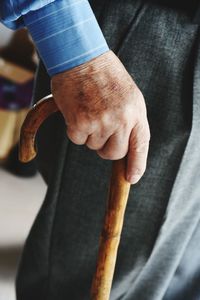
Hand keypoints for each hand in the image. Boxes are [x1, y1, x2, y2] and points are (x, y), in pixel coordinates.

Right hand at [51, 50, 149, 183]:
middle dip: (106, 147)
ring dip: (90, 134)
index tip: (131, 177)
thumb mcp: (129, 96)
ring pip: (94, 146)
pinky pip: (78, 140)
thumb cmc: (104, 76)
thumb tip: (126, 148)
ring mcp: (101, 122)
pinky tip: (77, 110)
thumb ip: (131, 121)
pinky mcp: (80, 123)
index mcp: (136, 112)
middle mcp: (121, 120)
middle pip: (114, 153)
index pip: (140, 146)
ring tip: (89, 109)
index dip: (136, 165)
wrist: (81, 56)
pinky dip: (75, 129)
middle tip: (101, 129)